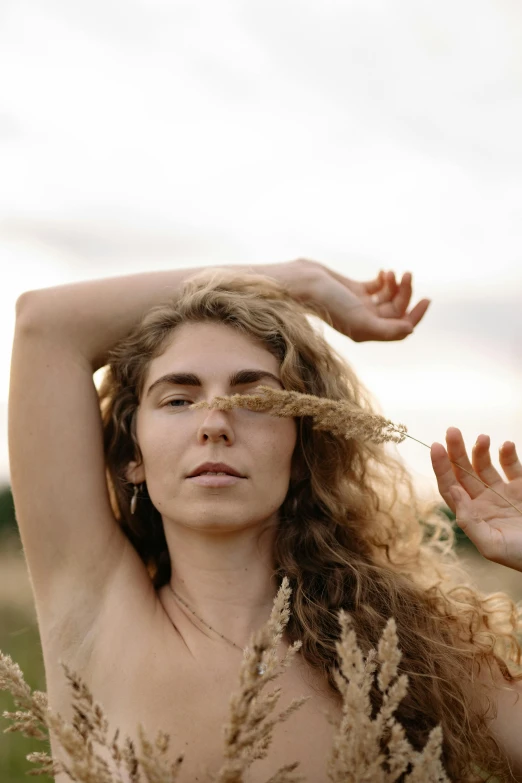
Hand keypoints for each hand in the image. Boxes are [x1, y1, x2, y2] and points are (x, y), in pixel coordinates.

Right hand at [265, 259, 430, 342]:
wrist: (302, 283)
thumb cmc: (329, 303)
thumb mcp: (360, 320)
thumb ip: (386, 329)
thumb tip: (411, 329)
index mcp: (367, 332)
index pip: (400, 328)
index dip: (415, 316)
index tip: (426, 299)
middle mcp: (365, 320)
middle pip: (396, 310)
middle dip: (405, 293)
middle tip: (406, 275)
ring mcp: (359, 305)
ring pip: (389, 297)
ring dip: (395, 284)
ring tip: (391, 272)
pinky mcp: (354, 289)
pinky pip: (378, 287)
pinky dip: (385, 280)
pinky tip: (384, 272)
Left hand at [431, 428, 521, 572]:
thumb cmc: (521, 555)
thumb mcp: (491, 546)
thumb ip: (469, 521)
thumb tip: (453, 491)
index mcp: (472, 515)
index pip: (450, 487)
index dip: (440, 467)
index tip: (436, 446)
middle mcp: (484, 501)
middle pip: (463, 472)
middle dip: (455, 451)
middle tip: (452, 431)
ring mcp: (503, 493)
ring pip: (484, 465)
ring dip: (480, 450)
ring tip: (483, 438)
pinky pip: (512, 466)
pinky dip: (508, 454)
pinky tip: (506, 445)